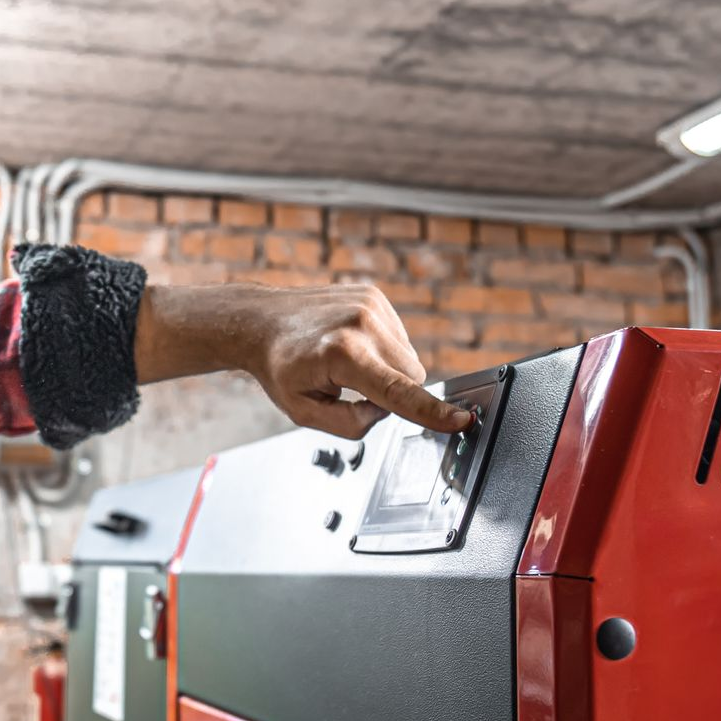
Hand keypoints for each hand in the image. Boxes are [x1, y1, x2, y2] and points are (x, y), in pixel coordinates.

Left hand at [134, 283, 473, 438]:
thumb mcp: (305, 413)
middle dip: (394, 392)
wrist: (259, 321)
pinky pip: (400, 339)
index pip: (397, 392)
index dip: (431, 411)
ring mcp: (371, 304)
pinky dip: (384, 350)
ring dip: (389, 370)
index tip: (461, 419)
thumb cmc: (279, 368)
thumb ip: (352, 424)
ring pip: (410, 360)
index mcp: (341, 354)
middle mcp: (361, 323)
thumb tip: (386, 411)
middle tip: (353, 388)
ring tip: (348, 364)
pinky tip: (353, 345)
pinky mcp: (375, 296)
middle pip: (412, 377)